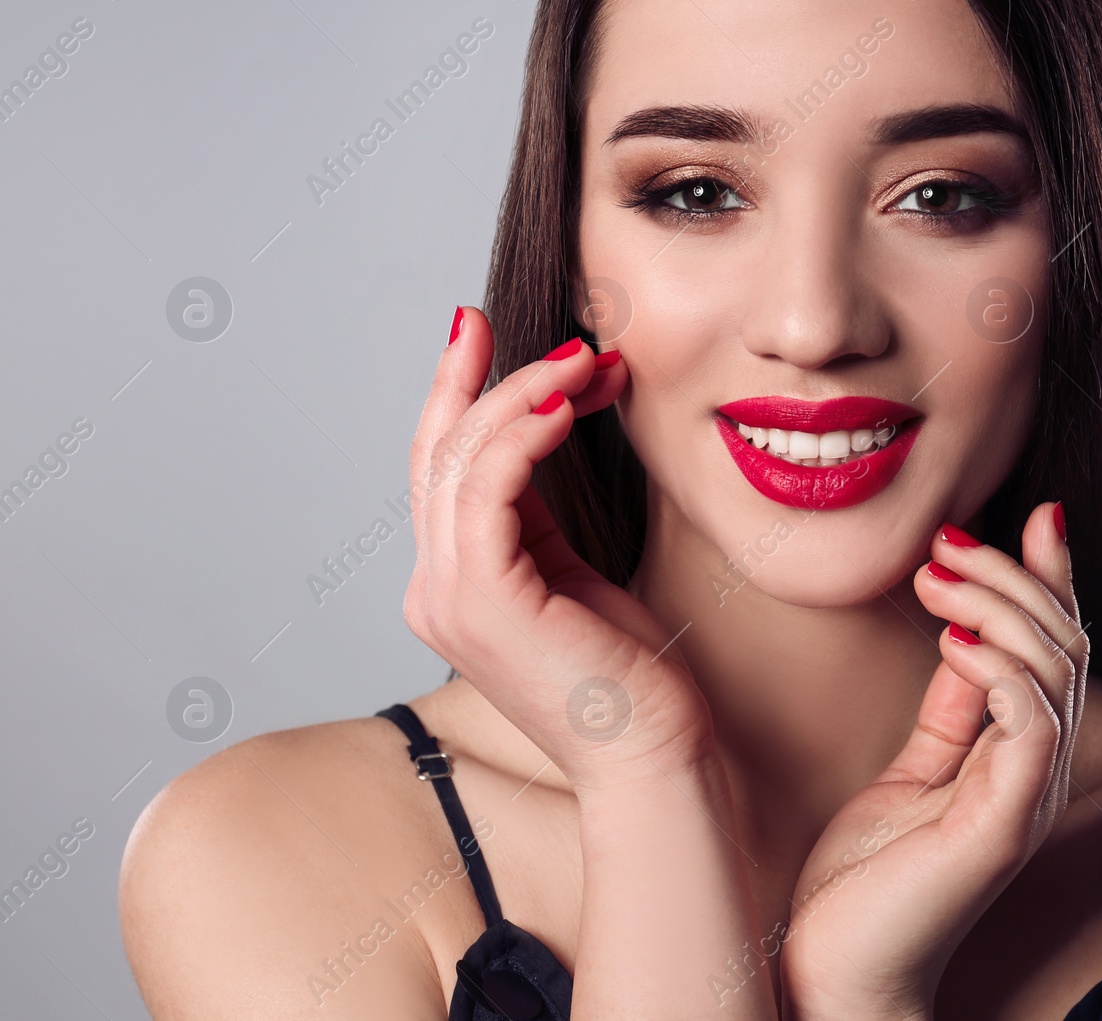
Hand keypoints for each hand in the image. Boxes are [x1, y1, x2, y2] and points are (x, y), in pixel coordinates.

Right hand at [403, 307, 714, 790]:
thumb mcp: (578, 575)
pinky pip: (488, 487)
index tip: (486, 330)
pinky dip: (526, 434)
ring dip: (526, 393)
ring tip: (589, 361)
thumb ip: (542, 517)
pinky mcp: (483, 602)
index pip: (440, 470)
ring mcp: (450, 599)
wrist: (656, 757)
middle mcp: (435, 592)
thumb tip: (545, 427)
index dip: (460, 394)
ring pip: (461, 459)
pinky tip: (571, 404)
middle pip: (438, 453)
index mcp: (454, 587)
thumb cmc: (631, 678)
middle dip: (485, 376)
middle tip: (552, 330)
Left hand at [778, 503, 1087, 1019]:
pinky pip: (1030, 724)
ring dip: (999, 606)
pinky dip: (998, 667)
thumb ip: (949, 705)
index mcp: (1019, 754)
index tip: (1034, 510)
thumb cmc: (867, 880)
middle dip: (1015, 577)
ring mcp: (1025, 798)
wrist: (837, 972)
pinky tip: (949, 641)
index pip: (1060, 646)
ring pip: (1057, 670)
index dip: (1055, 575)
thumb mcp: (911, 767)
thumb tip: (963, 628)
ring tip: (935, 579)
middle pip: (1067, 645)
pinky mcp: (1000, 824)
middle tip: (945, 546)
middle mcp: (1037, 771)